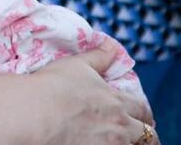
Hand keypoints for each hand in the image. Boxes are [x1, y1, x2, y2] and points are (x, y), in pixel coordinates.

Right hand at [30, 40, 157, 144]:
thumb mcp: (77, 65)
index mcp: (116, 102)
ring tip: (127, 144)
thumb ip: (99, 56)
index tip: (146, 117)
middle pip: (146, 135)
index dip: (145, 113)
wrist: (33, 113)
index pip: (142, 109)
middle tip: (144, 137)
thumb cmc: (52, 86)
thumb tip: (113, 46)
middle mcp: (118, 127)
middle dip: (147, 135)